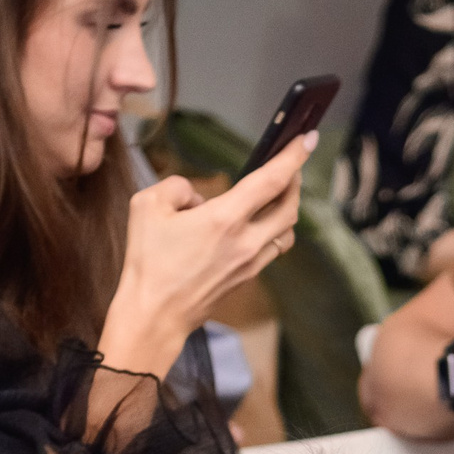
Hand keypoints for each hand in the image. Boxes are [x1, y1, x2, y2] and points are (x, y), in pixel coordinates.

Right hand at [104, 133, 312, 374]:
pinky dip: (270, 231)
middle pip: (290, 207)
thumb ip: (177, 187)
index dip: (293, 157)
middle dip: (295, 181)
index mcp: (225, 219)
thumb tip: (198, 196)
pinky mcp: (246, 278)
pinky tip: (255, 224)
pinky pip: (270, 249)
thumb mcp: (147, 206)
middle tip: (290, 165)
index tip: (307, 139)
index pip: (273, 180)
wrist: (154, 315)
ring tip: (276, 193)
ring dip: (286, 209)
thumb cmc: (148, 262)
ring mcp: (250, 263)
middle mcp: (246, 242)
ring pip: (285, 231)